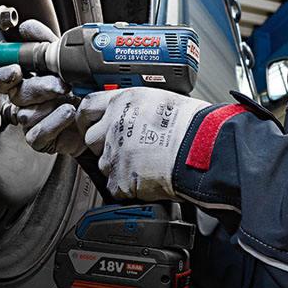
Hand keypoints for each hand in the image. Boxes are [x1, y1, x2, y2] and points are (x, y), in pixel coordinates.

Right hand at [0, 20, 85, 155]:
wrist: (104, 116)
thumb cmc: (83, 90)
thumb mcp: (67, 61)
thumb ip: (46, 43)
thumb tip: (26, 28)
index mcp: (28, 81)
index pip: (4, 78)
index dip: (5, 74)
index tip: (16, 69)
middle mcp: (28, 102)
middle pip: (17, 95)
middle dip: (39, 87)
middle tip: (60, 83)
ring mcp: (34, 122)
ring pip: (27, 114)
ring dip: (50, 105)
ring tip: (71, 98)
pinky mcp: (42, 140)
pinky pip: (38, 134)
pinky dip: (54, 123)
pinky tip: (69, 113)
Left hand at [77, 87, 209, 200]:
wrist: (201, 151)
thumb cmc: (192, 125)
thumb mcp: (160, 100)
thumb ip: (135, 107)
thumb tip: (129, 113)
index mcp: (123, 102)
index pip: (87, 107)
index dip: (86, 118)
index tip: (89, 123)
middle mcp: (114, 125)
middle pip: (91, 138)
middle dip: (104, 145)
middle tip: (127, 148)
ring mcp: (115, 153)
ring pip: (104, 164)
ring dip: (118, 166)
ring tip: (144, 164)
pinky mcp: (121, 178)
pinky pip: (115, 186)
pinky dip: (128, 187)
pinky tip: (147, 178)